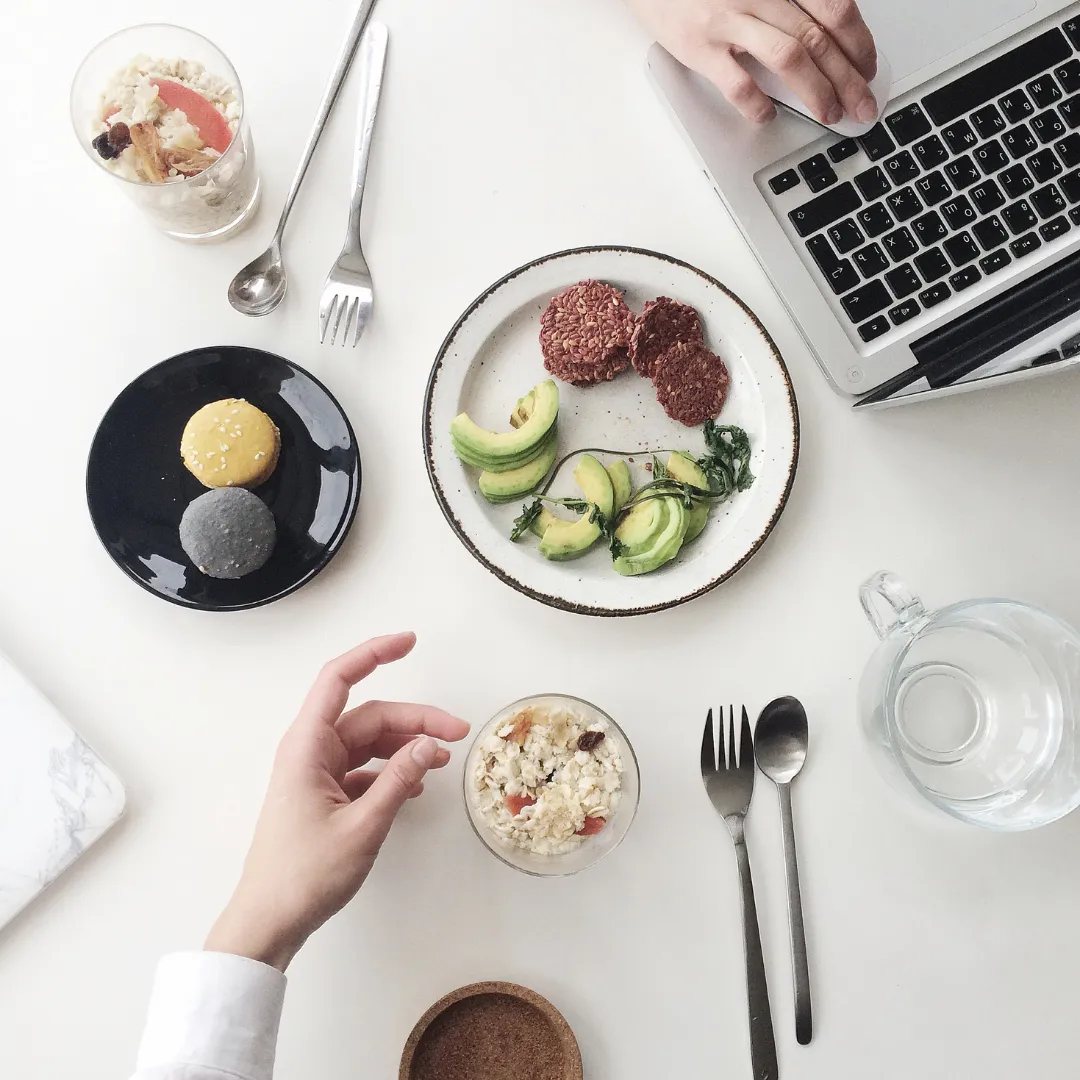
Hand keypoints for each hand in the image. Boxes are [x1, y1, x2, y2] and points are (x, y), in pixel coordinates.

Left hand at [204, 633, 469, 970]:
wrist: (268, 922)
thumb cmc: (305, 874)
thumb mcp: (363, 825)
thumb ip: (400, 779)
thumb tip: (432, 744)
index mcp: (307, 746)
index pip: (339, 678)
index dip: (374, 653)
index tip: (410, 641)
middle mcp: (310, 751)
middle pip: (368, 716)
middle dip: (414, 719)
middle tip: (457, 732)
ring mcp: (316, 774)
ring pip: (369, 742)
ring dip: (406, 746)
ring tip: (445, 759)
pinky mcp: (323, 796)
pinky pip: (363, 769)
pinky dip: (392, 771)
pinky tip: (417, 785)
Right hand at [626, 0, 877, 125]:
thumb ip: (784, 1)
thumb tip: (820, 37)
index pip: (834, 8)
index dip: (859, 42)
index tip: (868, 67)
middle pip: (819, 38)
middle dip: (849, 77)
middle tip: (862, 105)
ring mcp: (729, 20)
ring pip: (790, 57)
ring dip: (817, 91)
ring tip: (830, 114)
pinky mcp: (699, 47)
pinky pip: (738, 82)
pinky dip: (757, 105)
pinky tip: (767, 116)